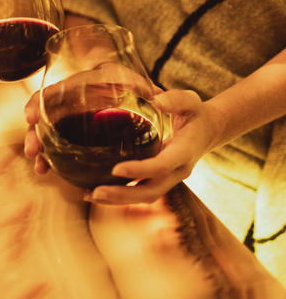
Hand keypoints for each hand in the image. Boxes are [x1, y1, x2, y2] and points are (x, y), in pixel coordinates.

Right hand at [24, 64, 159, 173]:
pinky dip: (51, 159)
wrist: (116, 82)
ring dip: (39, 151)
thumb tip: (158, 97)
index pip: (48, 93)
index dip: (36, 103)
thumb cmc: (123, 81)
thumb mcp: (131, 80)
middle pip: (41, 117)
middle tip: (32, 151)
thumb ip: (141, 87)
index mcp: (74, 87)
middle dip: (33, 135)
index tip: (30, 117)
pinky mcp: (68, 133)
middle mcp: (63, 102)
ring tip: (40, 168)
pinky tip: (49, 172)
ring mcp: (63, 119)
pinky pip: (54, 147)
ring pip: (44, 134)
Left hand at [87, 89, 217, 204]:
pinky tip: (96, 191)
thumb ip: (177, 99)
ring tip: (89, 195)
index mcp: (184, 153)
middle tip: (96, 192)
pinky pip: (139, 192)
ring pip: (143, 196)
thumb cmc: (196, 114)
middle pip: (150, 191)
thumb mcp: (192, 101)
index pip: (161, 166)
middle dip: (122, 195)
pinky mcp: (159, 180)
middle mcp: (177, 171)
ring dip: (117, 199)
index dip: (139, 170)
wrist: (208, 132)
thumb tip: (156, 99)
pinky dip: (119, 194)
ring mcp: (168, 179)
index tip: (116, 169)